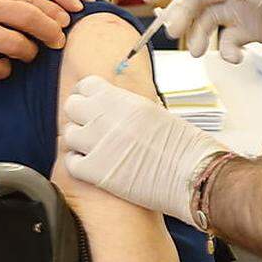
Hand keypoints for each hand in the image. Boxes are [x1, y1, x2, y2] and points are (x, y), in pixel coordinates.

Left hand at [62, 75, 226, 224]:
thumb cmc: (184, 147)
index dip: (88, 96)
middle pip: (72, 107)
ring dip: (79, 141)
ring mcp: (99, 144)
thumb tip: (113, 106)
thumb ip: (128, 107)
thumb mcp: (154, 112)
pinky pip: (71, 162)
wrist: (193, 175)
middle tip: (91, 128)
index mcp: (123, 101)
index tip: (92, 105)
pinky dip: (79, 164)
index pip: (87, 86)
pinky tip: (94, 166)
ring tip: (95, 149)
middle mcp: (107, 118)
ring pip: (69, 134)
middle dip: (80, 116)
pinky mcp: (95, 171)